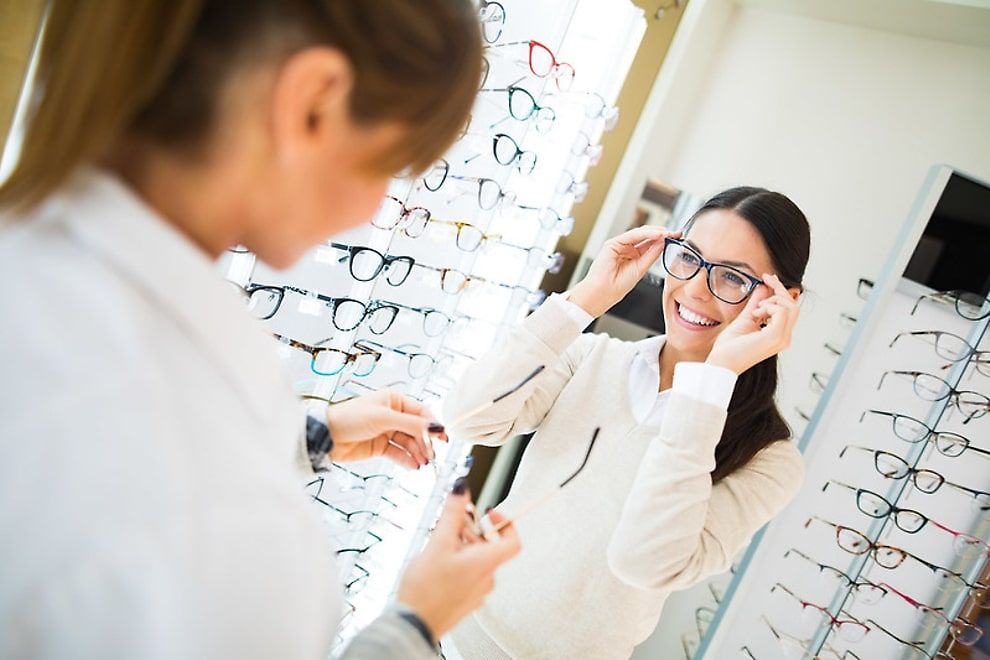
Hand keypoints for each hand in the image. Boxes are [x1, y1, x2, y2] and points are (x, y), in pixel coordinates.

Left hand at [325, 389, 444, 468]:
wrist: (326, 436)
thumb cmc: (350, 418)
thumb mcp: (383, 418)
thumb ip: (411, 424)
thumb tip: (436, 427)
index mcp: (394, 400)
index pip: (421, 412)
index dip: (433, 425)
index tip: (443, 437)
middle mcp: (393, 415)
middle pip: (417, 430)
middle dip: (425, 442)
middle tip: (432, 455)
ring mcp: (387, 431)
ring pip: (409, 443)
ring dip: (418, 453)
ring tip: (423, 463)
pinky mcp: (380, 447)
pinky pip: (399, 453)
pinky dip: (407, 460)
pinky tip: (414, 466)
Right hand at [398, 488, 520, 639]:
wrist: (413, 626)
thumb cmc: (426, 589)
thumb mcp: (438, 543)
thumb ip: (452, 514)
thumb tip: (462, 488)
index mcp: (486, 563)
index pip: (513, 540)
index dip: (505, 522)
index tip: (488, 513)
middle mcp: (487, 579)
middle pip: (489, 547)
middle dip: (471, 531)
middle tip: (452, 525)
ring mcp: (476, 592)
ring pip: (476, 561)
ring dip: (461, 547)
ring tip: (440, 544)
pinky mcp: (464, 601)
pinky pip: (467, 575)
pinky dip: (456, 563)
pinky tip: (436, 564)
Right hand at [568, 226, 681, 317]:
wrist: (603, 293)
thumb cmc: (617, 286)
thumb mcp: (641, 269)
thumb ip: (651, 255)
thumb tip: (663, 242)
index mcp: (635, 257)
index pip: (652, 244)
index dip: (664, 240)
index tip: (677, 237)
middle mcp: (628, 249)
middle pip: (647, 236)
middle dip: (662, 233)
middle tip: (676, 233)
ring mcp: (620, 245)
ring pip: (640, 233)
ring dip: (655, 232)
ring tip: (668, 233)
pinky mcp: (613, 243)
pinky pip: (631, 235)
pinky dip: (645, 234)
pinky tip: (656, 235)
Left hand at [705, 273, 800, 374]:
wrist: (721, 362)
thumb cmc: (730, 347)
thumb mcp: (745, 319)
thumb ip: (756, 304)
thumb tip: (763, 288)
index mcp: (778, 334)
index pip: (789, 309)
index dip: (780, 290)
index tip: (768, 276)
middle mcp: (784, 337)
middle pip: (793, 305)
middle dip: (780, 289)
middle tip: (765, 279)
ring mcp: (782, 338)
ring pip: (791, 307)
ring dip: (773, 300)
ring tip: (756, 309)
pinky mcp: (775, 336)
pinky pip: (782, 311)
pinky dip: (769, 306)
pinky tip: (756, 313)